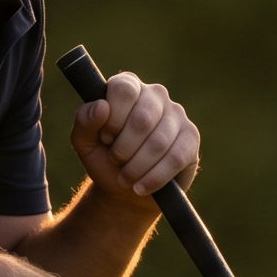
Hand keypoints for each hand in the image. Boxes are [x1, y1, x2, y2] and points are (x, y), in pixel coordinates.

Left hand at [71, 71, 198, 204]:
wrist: (126, 189)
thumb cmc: (105, 159)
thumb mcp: (85, 143)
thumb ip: (85, 121)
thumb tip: (101, 106)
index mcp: (128, 86)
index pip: (124, 90)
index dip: (113, 119)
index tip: (105, 138)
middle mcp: (155, 94)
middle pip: (142, 119)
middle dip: (124, 149)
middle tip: (116, 161)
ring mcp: (176, 114)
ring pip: (159, 142)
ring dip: (137, 167)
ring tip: (126, 178)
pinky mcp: (191, 137)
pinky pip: (175, 158)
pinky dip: (154, 178)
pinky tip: (141, 187)